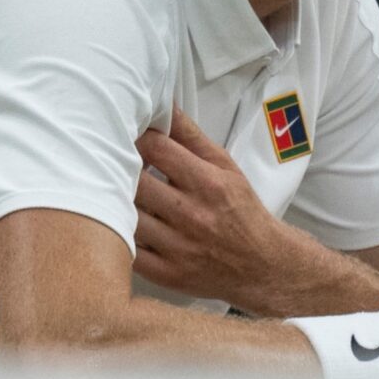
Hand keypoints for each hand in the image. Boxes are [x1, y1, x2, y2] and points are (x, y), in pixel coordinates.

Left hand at [133, 109, 303, 307]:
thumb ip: (191, 137)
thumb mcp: (225, 167)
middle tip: (115, 165)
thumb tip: (164, 104)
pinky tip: (125, 226)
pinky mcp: (168, 274)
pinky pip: (128, 251)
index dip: (137, 138)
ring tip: (119, 195)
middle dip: (122, 169)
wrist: (264, 266)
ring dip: (118, 203)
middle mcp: (193, 215)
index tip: (131, 138)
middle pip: (135, 182)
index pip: (155, 148)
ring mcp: (179, 248)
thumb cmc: (241, 211)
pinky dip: (121, 237)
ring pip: (127, 216)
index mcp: (208, 184)